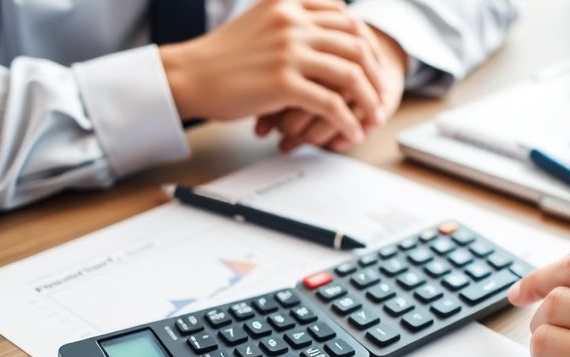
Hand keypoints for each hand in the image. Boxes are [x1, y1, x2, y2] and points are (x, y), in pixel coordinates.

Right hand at [160, 0, 386, 143]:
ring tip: (372, 117)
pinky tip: (351, 131)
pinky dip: (348, 120)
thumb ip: (292, 23)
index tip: (372, 65)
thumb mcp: (260, 23)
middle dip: (375, 73)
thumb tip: (325, 34)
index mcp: (289, 4)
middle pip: (356, 44)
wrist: (189, 74)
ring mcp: (289, 51)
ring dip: (369, 99)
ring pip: (350, 74)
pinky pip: (331, 104)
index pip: (346, 16)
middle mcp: (292, 22)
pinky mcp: (283, 83)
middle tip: (380, 95)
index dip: (366, 43)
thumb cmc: (222, 57)